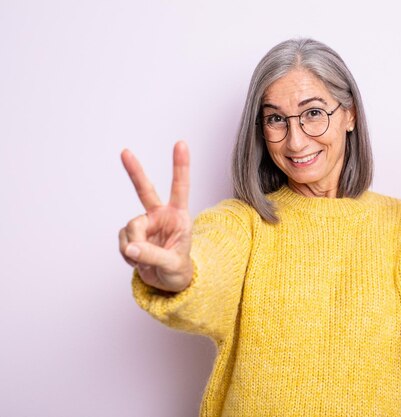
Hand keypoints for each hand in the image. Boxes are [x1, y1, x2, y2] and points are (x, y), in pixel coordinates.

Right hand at [118, 141, 192, 291]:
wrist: (168, 282)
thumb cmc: (178, 270)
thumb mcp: (172, 264)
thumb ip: (152, 255)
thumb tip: (129, 247)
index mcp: (179, 216)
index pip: (180, 188)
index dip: (180, 166)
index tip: (180, 143)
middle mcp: (161, 216)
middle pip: (145, 190)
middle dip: (134, 171)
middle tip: (125, 152)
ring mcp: (145, 224)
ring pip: (130, 228)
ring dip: (133, 247)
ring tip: (145, 260)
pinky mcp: (132, 234)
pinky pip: (123, 241)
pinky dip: (127, 254)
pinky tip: (137, 260)